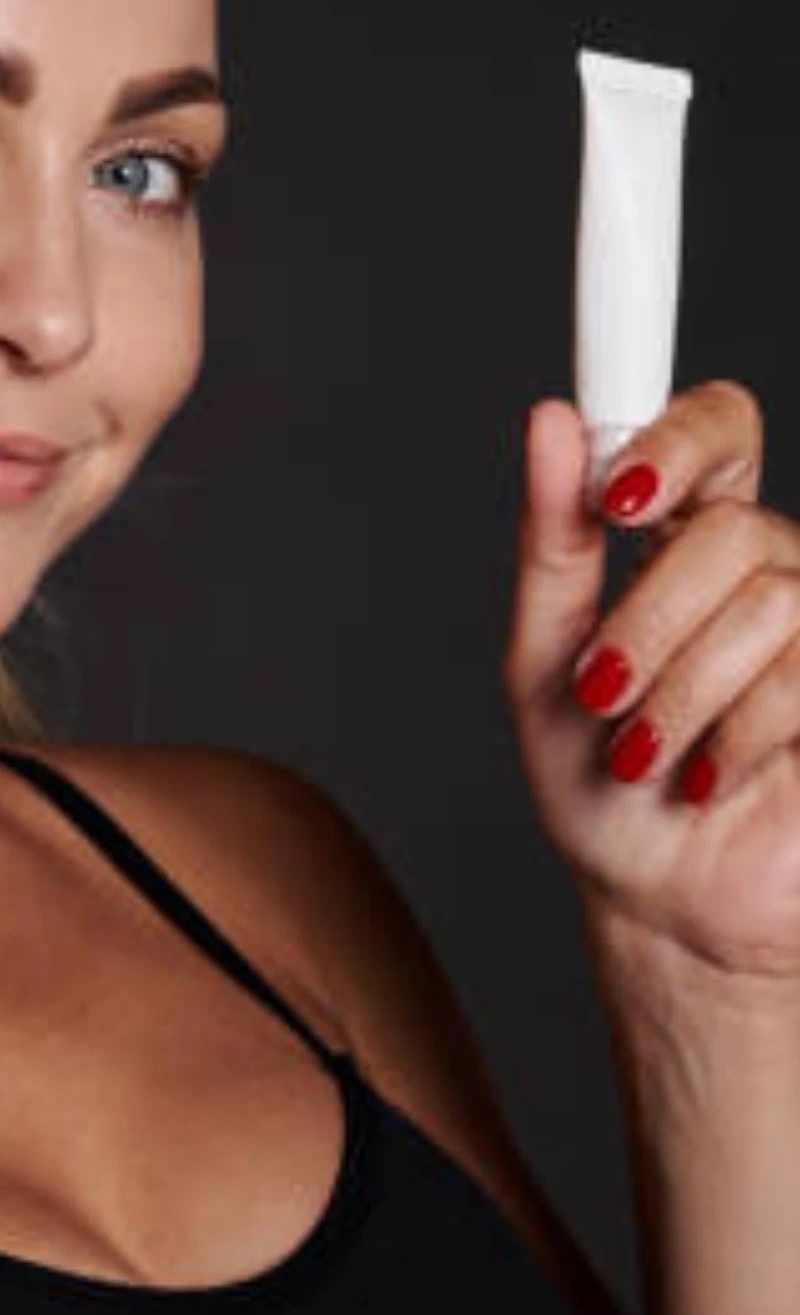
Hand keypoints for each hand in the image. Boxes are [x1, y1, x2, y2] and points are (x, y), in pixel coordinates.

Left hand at [503, 381, 799, 982]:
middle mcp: (768, 570)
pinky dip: (734, 735)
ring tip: (644, 754)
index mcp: (686, 539)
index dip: (681, 439)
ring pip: (772, 604)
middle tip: (602, 694)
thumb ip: (553, 542)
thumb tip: (548, 420)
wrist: (658, 895)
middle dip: (649, 621)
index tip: (619, 498)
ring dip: (680, 693)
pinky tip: (708, 776)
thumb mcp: (542, 657)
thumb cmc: (596, 776)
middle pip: (736, 528)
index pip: (720, 426)